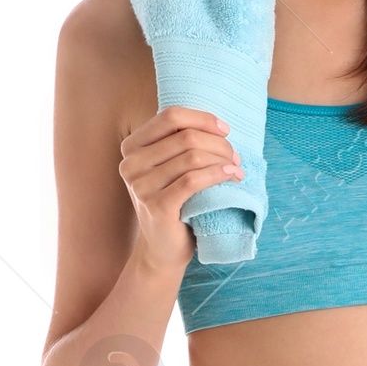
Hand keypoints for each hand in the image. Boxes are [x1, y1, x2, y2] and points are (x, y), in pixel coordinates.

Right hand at [118, 106, 241, 273]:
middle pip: (185, 136)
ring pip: (192, 157)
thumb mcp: (170, 167)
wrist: (163, 249)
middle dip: (218, 143)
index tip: (225, 130)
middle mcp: (131, 164)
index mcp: (132, 146)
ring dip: (222, 159)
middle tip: (234, 156)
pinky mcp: (156, 206)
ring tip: (236, 168)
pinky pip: (193, 180)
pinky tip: (231, 176)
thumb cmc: (174, 203)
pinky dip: (218, 174)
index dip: (202, 119)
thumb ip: (181, 143)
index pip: (170, 116)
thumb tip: (219, 126)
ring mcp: (140, 186)